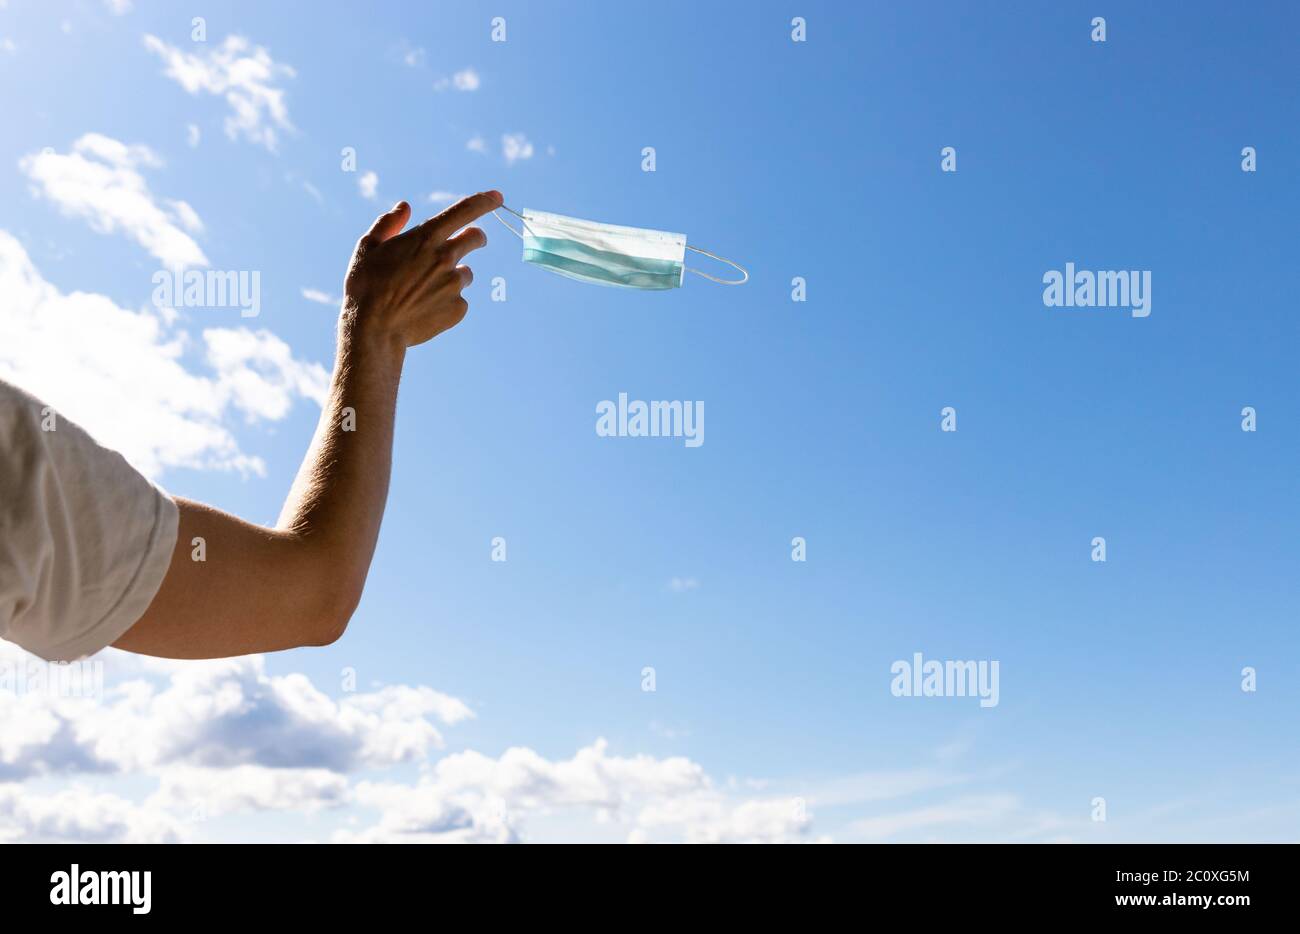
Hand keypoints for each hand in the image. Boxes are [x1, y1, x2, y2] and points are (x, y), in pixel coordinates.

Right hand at [342, 190, 502, 348]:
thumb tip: (405, 207)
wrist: (374, 330)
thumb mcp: (367, 247)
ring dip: (453, 275)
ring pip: (466, 274)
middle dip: (474, 238)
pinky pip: (460, 300)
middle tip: (468, 242)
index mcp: (426, 237)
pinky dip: (448, 302)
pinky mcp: (458, 309)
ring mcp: (455, 285)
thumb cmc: (365, 286)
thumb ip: (389, 223)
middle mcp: (446, 258)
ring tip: (426, 289)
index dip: (484, 201)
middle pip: (476, 238)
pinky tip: (426, 308)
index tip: (497, 197)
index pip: (464, 211)